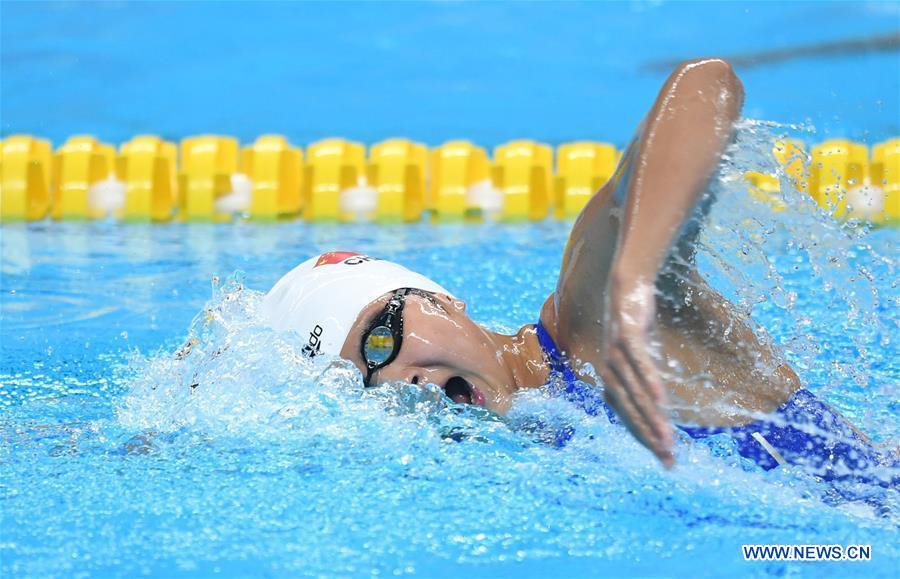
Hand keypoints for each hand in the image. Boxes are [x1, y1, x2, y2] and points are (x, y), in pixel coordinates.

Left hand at [599, 276, 674, 466]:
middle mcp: (609, 372)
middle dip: (650, 437)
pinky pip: (640, 364)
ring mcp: (615, 355)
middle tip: (669, 458)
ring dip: (652, 417)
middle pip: (631, 411)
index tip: (666, 459)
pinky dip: (650, 383)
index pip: (628, 418)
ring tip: (668, 439)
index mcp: (611, 381)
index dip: (645, 439)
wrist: (625, 288)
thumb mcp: (638, 358)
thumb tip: (660, 403)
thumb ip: (644, 381)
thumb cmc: (634, 327)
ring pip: (635, 393)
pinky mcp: (626, 337)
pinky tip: (662, 400)